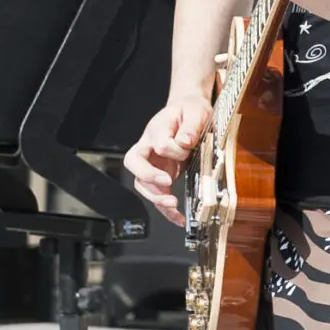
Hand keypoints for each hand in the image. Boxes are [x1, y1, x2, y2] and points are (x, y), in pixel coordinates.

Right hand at [123, 95, 211, 226]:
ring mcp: (152, 164)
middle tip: (166, 184)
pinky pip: (158, 195)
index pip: (158, 143)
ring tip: (173, 204)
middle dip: (148, 177)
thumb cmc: (189, 111)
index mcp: (156, 130)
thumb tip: (185, 141)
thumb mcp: (195, 112)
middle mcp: (148, 148)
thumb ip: (190, 126)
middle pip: (134, 164)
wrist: (187, 113)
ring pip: (142, 184)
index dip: (172, 149)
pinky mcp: (161, 176)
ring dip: (156, 196)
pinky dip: (166, 210)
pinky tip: (178, 218)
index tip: (187, 148)